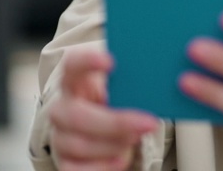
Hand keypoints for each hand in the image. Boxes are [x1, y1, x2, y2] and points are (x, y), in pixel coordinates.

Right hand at [48, 48, 160, 170]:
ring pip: (80, 144)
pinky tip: (121, 159)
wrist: (101, 130)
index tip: (111, 62)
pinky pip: (78, 170)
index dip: (86, 62)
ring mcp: (60, 136)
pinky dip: (104, 166)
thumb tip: (161, 83)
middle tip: (148, 123)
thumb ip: (131, 84)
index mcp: (75, 82)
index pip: (72, 65)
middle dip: (116, 122)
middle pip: (78, 115)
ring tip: (136, 138)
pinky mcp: (65, 162)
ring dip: (114, 144)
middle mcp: (62, 108)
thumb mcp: (120, 90)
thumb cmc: (113, 104)